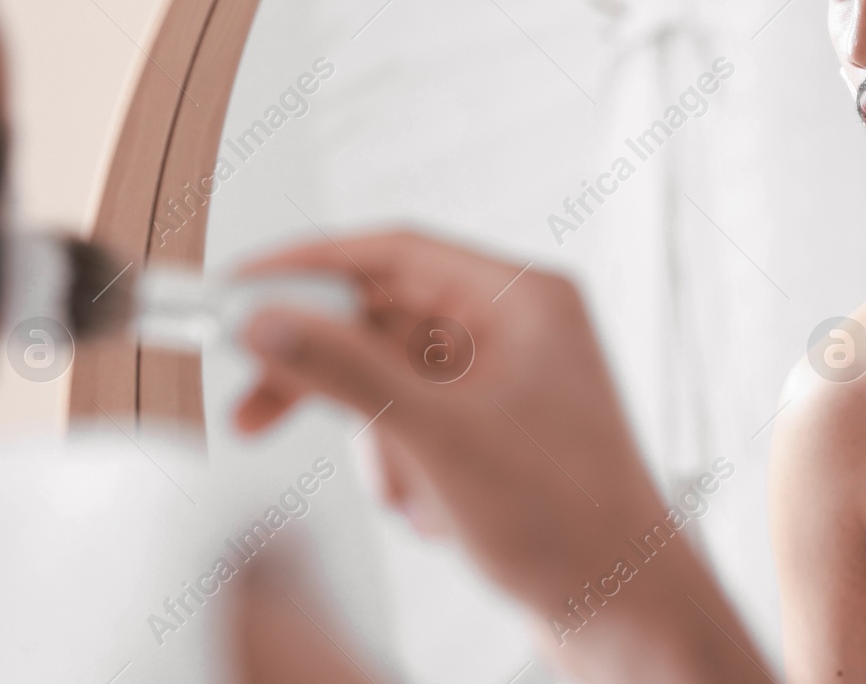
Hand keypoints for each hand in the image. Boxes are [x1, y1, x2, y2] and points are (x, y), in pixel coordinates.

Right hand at [232, 230, 771, 682]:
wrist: (627, 613)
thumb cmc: (569, 524)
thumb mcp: (440, 439)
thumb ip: (347, 371)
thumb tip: (266, 319)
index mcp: (525, 298)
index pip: (396, 253)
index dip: (309, 267)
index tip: (237, 287)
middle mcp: (518, 328)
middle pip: (382, 319)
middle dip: (325, 375)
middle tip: (251, 410)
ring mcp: (505, 381)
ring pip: (390, 382)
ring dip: (378, 444)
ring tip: (413, 498)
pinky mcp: (492, 432)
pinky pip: (413, 426)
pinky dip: (404, 471)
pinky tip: (438, 515)